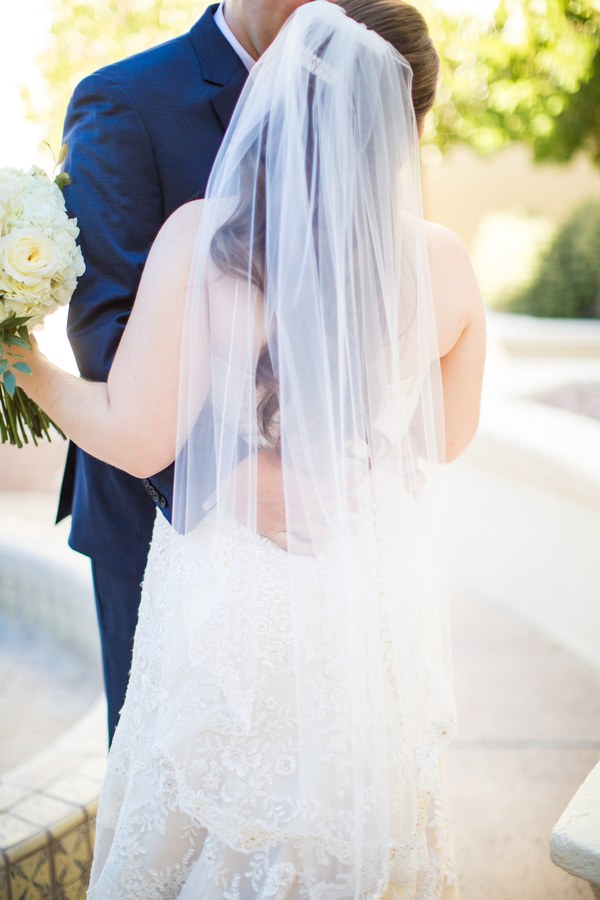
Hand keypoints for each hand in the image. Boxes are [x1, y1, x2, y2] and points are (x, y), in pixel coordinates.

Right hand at [232, 449, 359, 555]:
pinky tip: (322, 550)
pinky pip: (293, 544)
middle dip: (344, 507)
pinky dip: (308, 549)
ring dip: (333, 529)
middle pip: (326, 508)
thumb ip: (293, 457)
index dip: (343, 485)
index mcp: (296, 484)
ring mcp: (284, 521)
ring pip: (314, 529)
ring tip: (348, 529)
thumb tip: (309, 447)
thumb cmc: (250, 466)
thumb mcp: (273, 455)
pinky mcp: (272, 532)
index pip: (327, 486)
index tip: (354, 484)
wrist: (225, 484)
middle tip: (358, 507)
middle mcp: (294, 505)